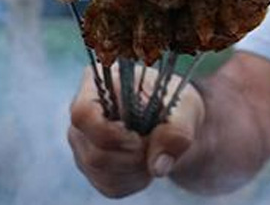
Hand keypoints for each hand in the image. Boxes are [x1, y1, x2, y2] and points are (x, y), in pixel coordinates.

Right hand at [67, 65, 204, 197]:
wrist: (175, 124)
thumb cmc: (176, 106)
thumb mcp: (186, 108)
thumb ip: (177, 129)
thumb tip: (159, 166)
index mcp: (100, 83)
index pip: (83, 113)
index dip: (110, 134)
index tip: (139, 139)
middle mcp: (84, 114)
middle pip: (93, 151)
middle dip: (131, 157)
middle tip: (155, 146)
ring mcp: (83, 142)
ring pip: (100, 172)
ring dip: (135, 170)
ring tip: (154, 152)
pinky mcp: (92, 166)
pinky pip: (109, 186)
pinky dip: (134, 181)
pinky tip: (146, 164)